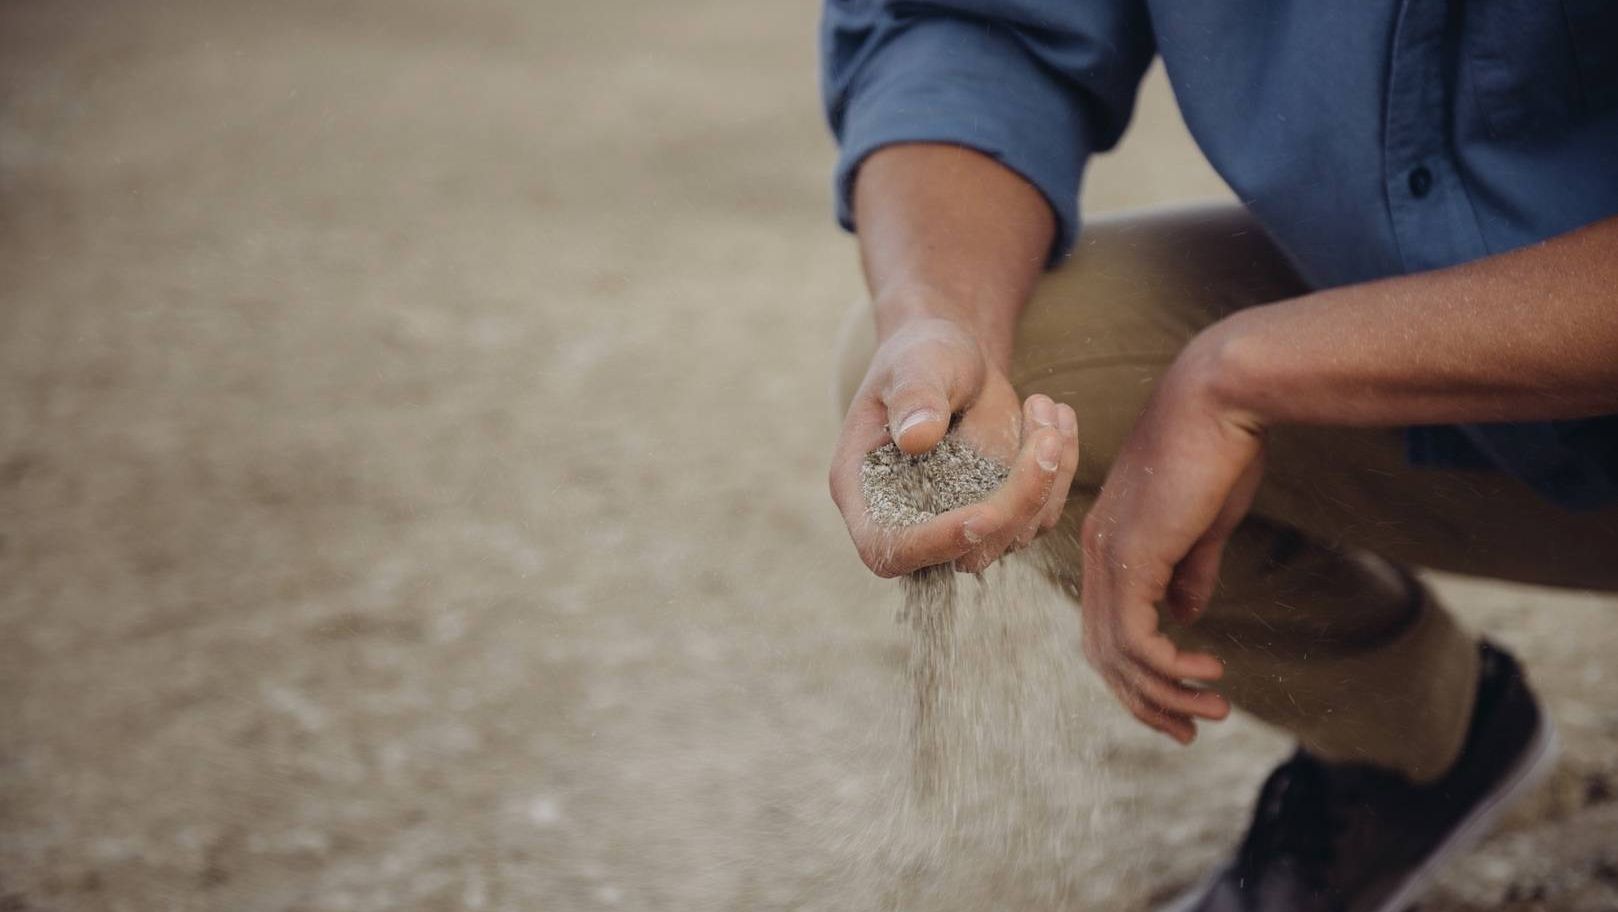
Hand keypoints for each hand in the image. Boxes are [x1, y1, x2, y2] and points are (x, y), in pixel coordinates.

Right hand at [830, 315, 1079, 576]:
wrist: (952, 357)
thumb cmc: (920, 355)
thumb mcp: (914, 364)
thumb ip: (914, 397)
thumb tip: (917, 438)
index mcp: (863, 491)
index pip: (887, 547)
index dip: (932, 544)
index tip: (981, 516)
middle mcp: (909, 519)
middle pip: (965, 550)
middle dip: (1016, 501)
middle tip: (1045, 434)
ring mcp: (958, 522)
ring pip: (1015, 535)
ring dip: (1047, 476)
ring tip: (1044, 405)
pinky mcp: (1001, 514)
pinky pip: (1042, 513)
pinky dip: (1060, 469)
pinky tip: (1056, 417)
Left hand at [1079, 338, 1264, 742]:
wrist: (1220, 398)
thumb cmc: (1218, 449)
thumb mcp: (1203, 523)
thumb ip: (1189, 570)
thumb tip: (1186, 616)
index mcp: (1109, 543)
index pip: (1107, 624)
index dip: (1138, 670)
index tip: (1180, 700)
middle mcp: (1097, 552)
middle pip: (1102, 651)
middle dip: (1145, 699)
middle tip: (1188, 731)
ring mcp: (1109, 555)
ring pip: (1119, 654)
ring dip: (1166, 693)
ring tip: (1213, 711)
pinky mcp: (1132, 557)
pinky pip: (1138, 638)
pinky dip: (1170, 667)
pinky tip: (1209, 673)